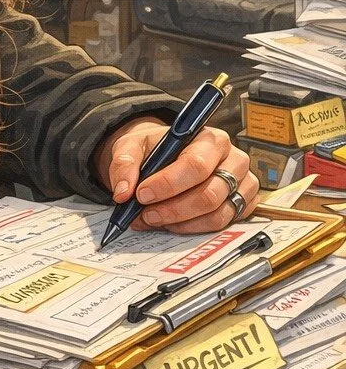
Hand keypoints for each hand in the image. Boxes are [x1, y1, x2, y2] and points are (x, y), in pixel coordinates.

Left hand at [93, 116, 259, 233]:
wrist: (168, 155)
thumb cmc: (157, 150)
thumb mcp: (133, 147)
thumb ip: (124, 165)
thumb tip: (123, 192)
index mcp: (210, 140)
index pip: (195, 165)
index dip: (168, 184)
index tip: (142, 194)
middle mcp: (233, 160)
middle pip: (209, 195)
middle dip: (173, 209)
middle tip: (145, 214)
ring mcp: (242, 184)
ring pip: (216, 214)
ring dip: (181, 223)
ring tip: (154, 219)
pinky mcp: (244, 204)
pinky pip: (222, 224)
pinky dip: (194, 228)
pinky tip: (173, 223)